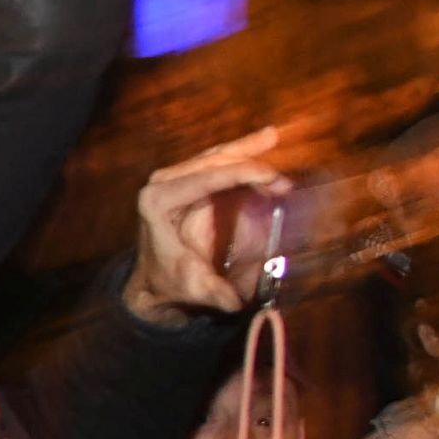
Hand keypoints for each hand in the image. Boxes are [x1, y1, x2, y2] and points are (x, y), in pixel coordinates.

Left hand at [127, 127, 293, 320]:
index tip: (273, 178)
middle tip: (282, 172)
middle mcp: (161, 183)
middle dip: (249, 160)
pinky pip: (217, 164)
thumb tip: (234, 301)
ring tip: (272, 136)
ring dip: (246, 151)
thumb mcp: (195, 289)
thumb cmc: (172, 282)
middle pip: (211, 161)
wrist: (156, 280)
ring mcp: (172, 179)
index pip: (205, 178)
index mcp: (157, 202)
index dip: (241, 174)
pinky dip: (241, 158)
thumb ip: (214, 294)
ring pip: (215, 157)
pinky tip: (263, 146)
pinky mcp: (185, 181)